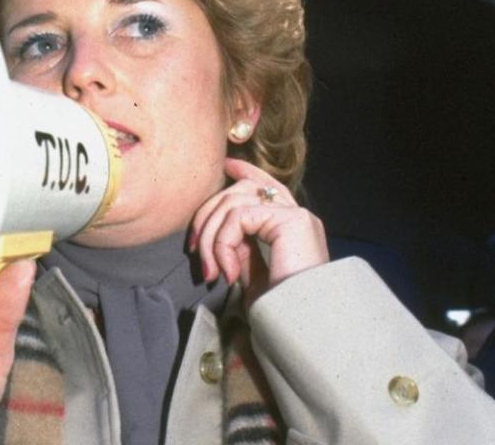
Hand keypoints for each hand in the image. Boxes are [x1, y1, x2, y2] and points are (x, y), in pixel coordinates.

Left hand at [190, 158, 328, 305]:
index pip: (266, 186)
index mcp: (292, 226)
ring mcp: (296, 216)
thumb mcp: (254, 275)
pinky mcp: (291, 220)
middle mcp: (297, 216)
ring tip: (211, 271)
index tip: (226, 167)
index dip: (246, 172)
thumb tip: (222, 235)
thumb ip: (243, 250)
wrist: (300, 327)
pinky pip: (238, 218)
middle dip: (208, 215)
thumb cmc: (279, 311)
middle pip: (241, 190)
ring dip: (210, 238)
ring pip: (233, 202)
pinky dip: (222, 244)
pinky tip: (229, 273)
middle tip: (193, 250)